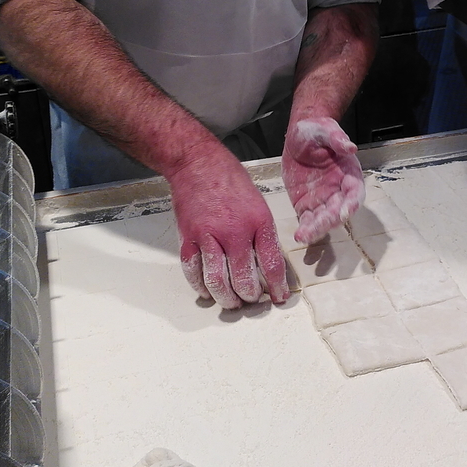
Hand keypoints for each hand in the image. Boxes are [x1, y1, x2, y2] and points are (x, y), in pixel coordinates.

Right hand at [165, 143, 288, 308]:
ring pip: (217, 280)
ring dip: (226, 298)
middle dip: (250, 296)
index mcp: (257, 221)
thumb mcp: (258, 204)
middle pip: (243, 278)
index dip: (277, 285)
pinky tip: (207, 291)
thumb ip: (262, 234)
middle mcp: (234, 231)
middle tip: (252, 299)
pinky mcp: (187, 238)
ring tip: (232, 302)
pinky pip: (193, 271)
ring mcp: (208, 236)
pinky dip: (200, 286)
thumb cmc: (229, 181)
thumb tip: (268, 262)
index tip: (279, 297)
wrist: (198, 164)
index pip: (271, 263)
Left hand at [282, 117, 364, 243]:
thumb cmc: (317, 131)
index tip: (345, 211)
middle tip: (319, 227)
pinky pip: (308, 219)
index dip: (351, 203)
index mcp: (350, 173)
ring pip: (324, 219)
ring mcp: (323, 199)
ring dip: (317, 229)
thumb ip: (337, 139)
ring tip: (305, 235)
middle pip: (339, 210)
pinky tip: (300, 234)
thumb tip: (350, 147)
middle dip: (330, 220)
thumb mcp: (327, 130)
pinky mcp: (307, 204)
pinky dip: (305, 228)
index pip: (354, 192)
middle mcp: (339, 190)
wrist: (299, 136)